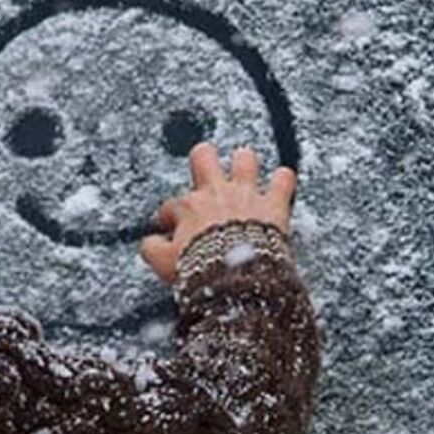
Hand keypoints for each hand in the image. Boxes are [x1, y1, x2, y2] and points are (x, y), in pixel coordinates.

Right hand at [139, 143, 295, 284]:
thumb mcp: (164, 263)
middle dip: (203, 159)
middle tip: (205, 170)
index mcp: (189, 208)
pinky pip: (283, 180)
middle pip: (203, 157)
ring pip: (245, 158)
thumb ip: (152, 249)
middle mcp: (216, 194)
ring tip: (244, 170)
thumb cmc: (201, 269)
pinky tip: (281, 183)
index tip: (172, 227)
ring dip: (245, 164)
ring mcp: (246, 195)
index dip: (170, 216)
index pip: (173, 206)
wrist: (234, 277)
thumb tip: (149, 243)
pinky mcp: (273, 204)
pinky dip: (283, 181)